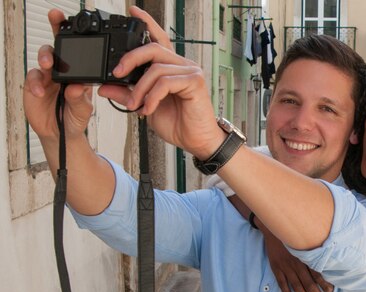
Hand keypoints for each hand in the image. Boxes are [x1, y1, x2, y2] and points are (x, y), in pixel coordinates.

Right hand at [24, 9, 92, 141]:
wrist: (61, 134)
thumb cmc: (75, 118)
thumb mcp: (84, 110)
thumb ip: (80, 98)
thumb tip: (77, 86)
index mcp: (78, 72)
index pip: (79, 50)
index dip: (75, 34)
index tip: (75, 21)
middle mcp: (62, 70)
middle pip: (57, 45)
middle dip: (56, 28)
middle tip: (55, 18)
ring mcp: (47, 76)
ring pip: (44, 57)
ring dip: (46, 57)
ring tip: (49, 64)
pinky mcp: (34, 85)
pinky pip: (33, 78)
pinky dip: (36, 84)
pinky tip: (41, 92)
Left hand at [98, 7, 223, 158]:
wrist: (196, 141)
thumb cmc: (178, 124)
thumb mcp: (144, 107)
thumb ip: (127, 94)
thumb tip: (104, 86)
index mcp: (171, 67)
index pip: (158, 38)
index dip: (146, 23)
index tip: (132, 11)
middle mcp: (182, 65)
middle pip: (153, 48)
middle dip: (130, 59)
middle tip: (116, 74)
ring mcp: (190, 71)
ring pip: (156, 68)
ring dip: (139, 88)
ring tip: (135, 106)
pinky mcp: (195, 82)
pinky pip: (165, 82)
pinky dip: (152, 97)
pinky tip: (148, 109)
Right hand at [264, 232, 333, 291]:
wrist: (275, 228)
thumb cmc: (293, 237)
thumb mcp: (305, 242)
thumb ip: (314, 254)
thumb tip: (327, 263)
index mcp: (306, 258)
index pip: (317, 274)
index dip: (324, 285)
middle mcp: (297, 263)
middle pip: (308, 282)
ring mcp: (286, 266)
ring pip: (296, 285)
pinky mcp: (276, 267)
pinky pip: (281, 282)